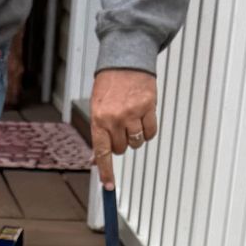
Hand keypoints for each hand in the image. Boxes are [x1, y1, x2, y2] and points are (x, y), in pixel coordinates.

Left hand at [90, 67, 157, 184]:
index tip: (108, 186)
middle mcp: (115, 118)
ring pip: (136, 143)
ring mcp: (132, 113)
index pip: (102, 152)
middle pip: (121, 149)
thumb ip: (98, 134)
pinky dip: (147, 130)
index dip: (106, 171)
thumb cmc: (109, 84)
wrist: (125, 59)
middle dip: (120, 143)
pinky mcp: (148, 107)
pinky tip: (142, 117)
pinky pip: (150, 133)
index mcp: (99, 119)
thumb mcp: (97, 108)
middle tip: (119, 127)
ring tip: (131, 120)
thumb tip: (95, 160)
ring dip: (134, 137)